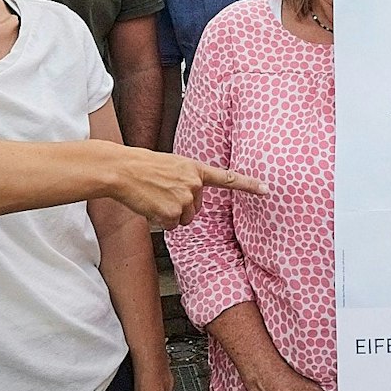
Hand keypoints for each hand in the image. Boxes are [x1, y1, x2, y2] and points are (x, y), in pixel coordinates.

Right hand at [115, 151, 266, 229]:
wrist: (123, 169)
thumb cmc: (143, 166)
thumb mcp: (172, 165)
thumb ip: (187, 178)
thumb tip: (190, 198)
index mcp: (196, 169)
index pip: (228, 177)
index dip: (249, 184)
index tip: (266, 189)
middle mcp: (195, 183)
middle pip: (196, 209)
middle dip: (180, 206)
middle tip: (161, 193)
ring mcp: (186, 198)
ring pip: (184, 219)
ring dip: (170, 214)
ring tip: (155, 197)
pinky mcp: (174, 211)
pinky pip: (172, 225)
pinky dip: (160, 220)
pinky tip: (150, 205)